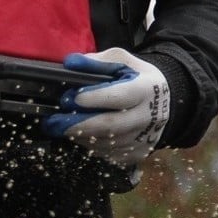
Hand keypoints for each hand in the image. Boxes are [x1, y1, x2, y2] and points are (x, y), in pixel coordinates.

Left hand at [42, 48, 169, 166]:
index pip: (119, 96)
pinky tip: (80, 134)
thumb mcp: (122, 62)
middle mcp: (149, 117)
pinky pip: (105, 153)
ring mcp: (143, 139)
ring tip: (61, 127)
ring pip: (104, 142)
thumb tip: (71, 63)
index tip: (70, 99)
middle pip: (110, 125)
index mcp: (147, 89)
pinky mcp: (135, 155)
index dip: (94, 98)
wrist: (164, 104)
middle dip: (77, 124)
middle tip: (53, 123)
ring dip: (79, 135)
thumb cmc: (136, 80)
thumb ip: (96, 62)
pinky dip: (89, 144)